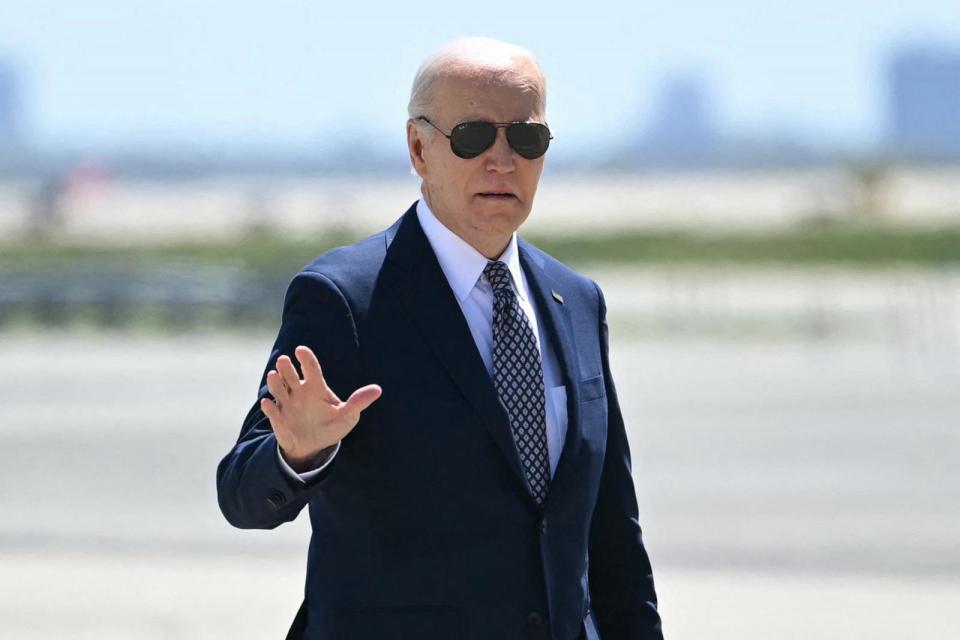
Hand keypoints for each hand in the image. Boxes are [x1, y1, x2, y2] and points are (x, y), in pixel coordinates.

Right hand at [261, 345, 381, 471]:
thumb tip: (377, 390)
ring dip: (275, 383)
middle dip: (286, 368)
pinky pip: (272, 411)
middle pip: (290, 375)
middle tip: (284, 361)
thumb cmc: (331, 426)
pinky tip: (269, 404)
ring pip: (278, 389)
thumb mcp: (347, 415)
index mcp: (315, 387)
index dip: (306, 359)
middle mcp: (298, 391)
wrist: (314, 446)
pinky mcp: (278, 418)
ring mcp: (286, 404)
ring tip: (274, 375)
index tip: (300, 350)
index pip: (310, 369)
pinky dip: (270, 407)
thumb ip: (359, 402)